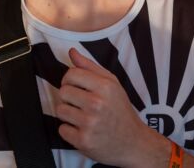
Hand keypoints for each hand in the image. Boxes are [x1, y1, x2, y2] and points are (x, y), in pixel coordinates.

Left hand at [56, 48, 166, 166]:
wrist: (133, 142)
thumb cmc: (120, 110)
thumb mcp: (112, 84)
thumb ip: (90, 66)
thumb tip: (72, 52)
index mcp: (105, 87)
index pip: (71, 74)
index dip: (69, 79)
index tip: (75, 86)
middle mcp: (97, 104)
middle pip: (63, 92)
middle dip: (69, 97)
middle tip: (81, 104)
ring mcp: (90, 123)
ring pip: (60, 110)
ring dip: (68, 114)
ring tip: (83, 117)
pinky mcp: (84, 141)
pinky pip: (62, 130)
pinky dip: (70, 131)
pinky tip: (83, 130)